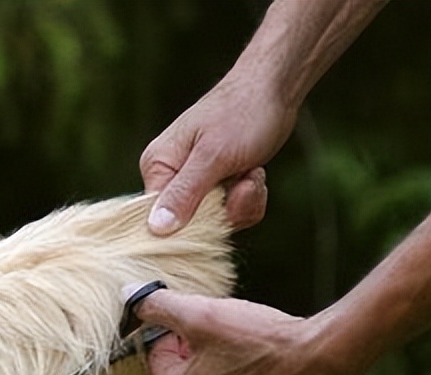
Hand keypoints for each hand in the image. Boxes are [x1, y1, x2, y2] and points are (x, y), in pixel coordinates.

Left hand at [133, 291, 351, 374]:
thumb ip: (159, 306)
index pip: (154, 354)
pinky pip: (226, 369)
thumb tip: (126, 296)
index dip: (170, 326)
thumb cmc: (256, 340)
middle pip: (178, 360)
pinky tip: (250, 336)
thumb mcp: (199, 315)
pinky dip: (232, 349)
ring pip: (203, 362)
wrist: (315, 357)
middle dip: (191, 333)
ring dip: (211, 338)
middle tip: (214, 316)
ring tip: (234, 325)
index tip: (191, 310)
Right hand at [139, 72, 295, 234]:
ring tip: (251, 171)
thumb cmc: (241, 113)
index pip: (161, 220)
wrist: (275, 90)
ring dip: (243, 202)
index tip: (222, 200)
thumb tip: (155, 228)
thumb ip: (184, 193)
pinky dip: (250, 199)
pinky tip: (254, 174)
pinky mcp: (217, 187)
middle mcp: (170, 178)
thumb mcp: (213, 156)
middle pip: (193, 225)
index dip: (193, 223)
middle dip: (227, 209)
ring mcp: (195, 183)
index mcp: (157, 167)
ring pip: (217, 221)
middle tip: (245, 179)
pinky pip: (231, 213)